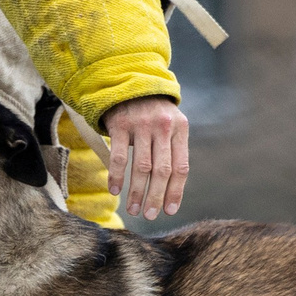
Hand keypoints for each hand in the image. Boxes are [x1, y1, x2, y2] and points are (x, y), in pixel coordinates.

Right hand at [103, 96, 190, 218]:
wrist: (129, 80)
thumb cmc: (152, 111)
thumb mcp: (170, 123)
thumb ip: (173, 149)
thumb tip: (172, 190)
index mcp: (180, 128)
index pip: (181, 167)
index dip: (175, 192)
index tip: (168, 211)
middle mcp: (163, 127)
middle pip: (161, 171)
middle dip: (156, 197)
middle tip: (150, 216)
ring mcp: (141, 125)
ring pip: (141, 167)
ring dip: (136, 192)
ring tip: (134, 209)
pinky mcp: (121, 124)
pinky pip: (119, 156)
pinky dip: (117, 176)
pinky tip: (114, 190)